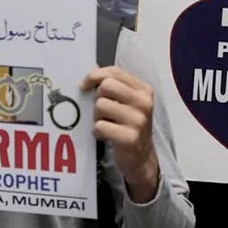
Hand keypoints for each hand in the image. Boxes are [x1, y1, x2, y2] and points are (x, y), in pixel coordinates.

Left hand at [81, 66, 159, 201]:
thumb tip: (92, 69)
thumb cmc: (130, 125)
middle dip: (97, 98)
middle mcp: (144, 102)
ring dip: (96, 116)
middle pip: (106, 86)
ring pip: (100, 106)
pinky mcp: (129, 137)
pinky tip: (105, 135)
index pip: (115, 72)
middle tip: (101, 111)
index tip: (84, 86)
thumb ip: (115, 85)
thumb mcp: (128, 102)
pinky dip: (97, 131)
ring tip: (105, 123)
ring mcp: (138, 120)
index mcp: (144, 90)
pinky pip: (100, 126)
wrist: (141, 157)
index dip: (95, 75)